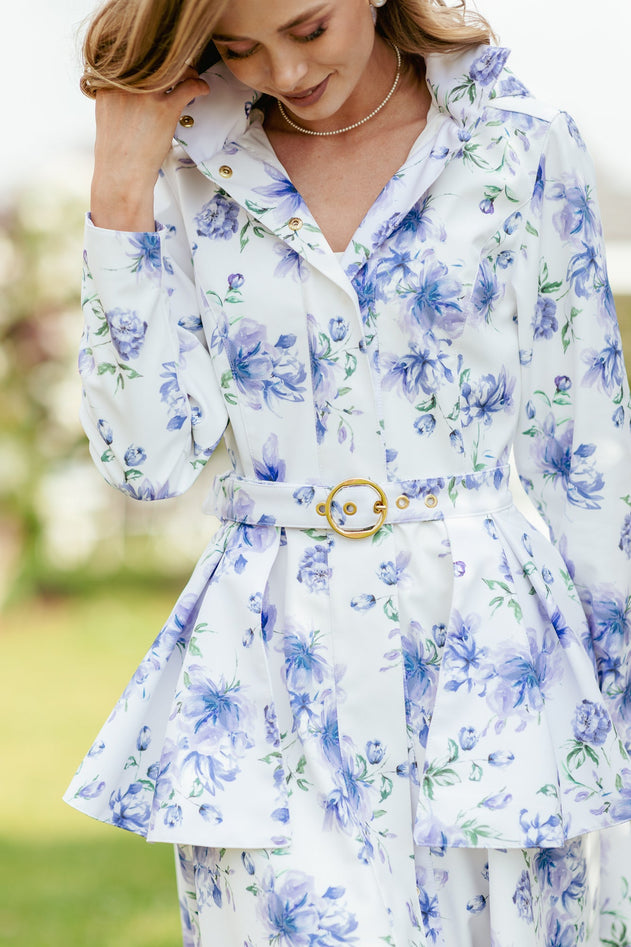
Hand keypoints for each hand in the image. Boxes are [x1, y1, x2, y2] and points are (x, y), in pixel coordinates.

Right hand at [90, 68, 209, 231]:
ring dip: (187, 70)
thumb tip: (132, 87)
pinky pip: (189, 86)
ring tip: (192, 77)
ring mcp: (147, 94)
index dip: (150, 59)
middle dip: (170, 62)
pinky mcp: (165, 108)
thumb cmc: (117, 151)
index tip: (159, 63)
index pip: (133, 57)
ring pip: (174, 68)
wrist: (122, 174)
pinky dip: (200, 85)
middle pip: (154, 58)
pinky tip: (202, 89)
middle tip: (179, 68)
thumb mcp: (108, 114)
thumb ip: (118, 95)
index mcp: (109, 83)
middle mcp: (127, 83)